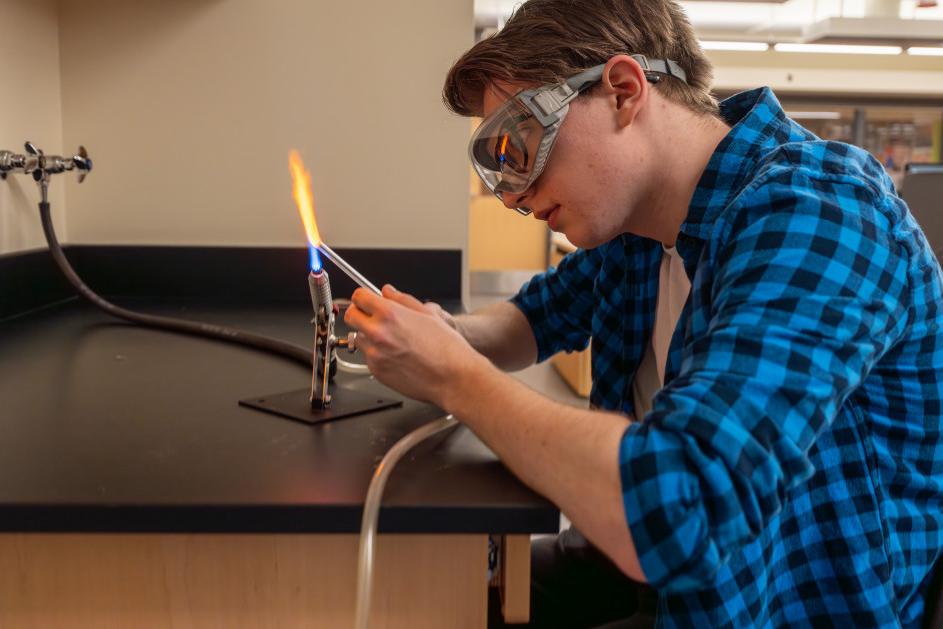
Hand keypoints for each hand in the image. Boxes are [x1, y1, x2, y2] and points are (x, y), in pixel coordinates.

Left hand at [343, 285, 482, 406]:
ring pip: (358, 338)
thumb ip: (402, 299)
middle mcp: (378, 332)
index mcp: (390, 314)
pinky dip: (378, 354)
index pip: (359, 296)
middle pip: (350, 316)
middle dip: (360, 314)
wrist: (453, 377)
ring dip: (369, 336)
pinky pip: (368, 357)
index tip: (367, 300)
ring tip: (393, 341)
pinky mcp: (376, 370)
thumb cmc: (447, 348)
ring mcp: (375, 353)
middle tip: (372, 318)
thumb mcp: (428, 314)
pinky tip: (398, 356)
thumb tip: (388, 291)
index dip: (364, 297)